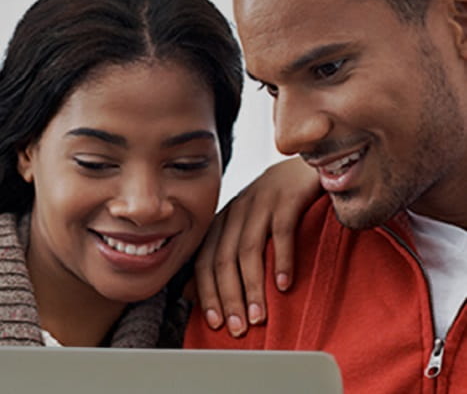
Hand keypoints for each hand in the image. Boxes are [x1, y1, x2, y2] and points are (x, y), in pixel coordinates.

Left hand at [194, 156, 320, 336]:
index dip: (207, 292)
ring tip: (258, 316)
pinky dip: (281, 259)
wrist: (301, 165)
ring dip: (252, 286)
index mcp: (225, 219)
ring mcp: (262, 202)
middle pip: (224, 258)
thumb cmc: (274, 202)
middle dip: (228, 296)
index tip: (215, 323)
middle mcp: (238, 210)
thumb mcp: (244, 225)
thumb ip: (220, 253)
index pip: (206, 259)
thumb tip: (188, 291)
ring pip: (248, 249)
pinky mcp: (288, 197)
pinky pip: (281, 230)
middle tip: (236, 328)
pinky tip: (284, 284)